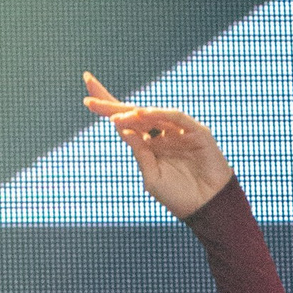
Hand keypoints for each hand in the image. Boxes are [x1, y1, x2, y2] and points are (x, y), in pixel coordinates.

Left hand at [83, 74, 234, 218]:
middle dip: (111, 101)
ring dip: (133, 112)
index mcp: (148, 145)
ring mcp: (179, 131)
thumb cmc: (179, 196)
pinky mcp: (196, 132)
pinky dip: (159, 113)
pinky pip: (176, 117)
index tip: (86, 100)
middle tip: (89, 84)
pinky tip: (142, 113)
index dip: (107, 109)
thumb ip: (138, 152)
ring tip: (116, 116)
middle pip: (133, 112)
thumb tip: (121, 127)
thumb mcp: (151, 176)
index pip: (124, 124)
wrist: (207, 207)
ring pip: (152, 114)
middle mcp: (161, 134)